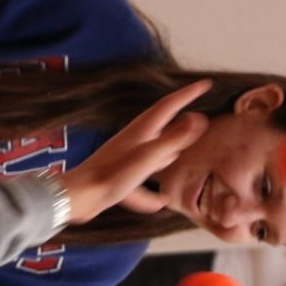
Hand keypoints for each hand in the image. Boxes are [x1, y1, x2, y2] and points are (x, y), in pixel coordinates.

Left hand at [60, 79, 211, 222]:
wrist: (80, 196)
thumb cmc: (112, 175)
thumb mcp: (149, 155)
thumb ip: (175, 138)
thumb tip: (199, 118)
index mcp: (142, 130)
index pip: (169, 105)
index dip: (188, 93)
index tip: (205, 84)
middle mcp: (134, 141)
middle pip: (162, 124)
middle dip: (180, 119)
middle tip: (197, 116)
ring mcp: (126, 158)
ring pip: (153, 151)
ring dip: (168, 150)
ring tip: (182, 152)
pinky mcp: (119, 177)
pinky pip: (142, 179)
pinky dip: (152, 190)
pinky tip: (160, 202)